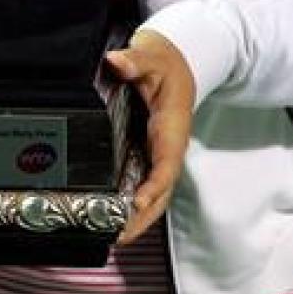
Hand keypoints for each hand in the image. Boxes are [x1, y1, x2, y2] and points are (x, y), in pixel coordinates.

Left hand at [102, 29, 195, 246]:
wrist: (178, 63)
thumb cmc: (165, 62)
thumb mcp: (151, 56)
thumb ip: (135, 60)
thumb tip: (117, 61)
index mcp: (171, 127)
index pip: (166, 163)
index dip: (154, 186)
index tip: (137, 203)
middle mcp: (168, 147)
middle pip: (161, 190)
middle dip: (143, 217)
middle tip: (119, 237)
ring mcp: (161, 154)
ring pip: (155, 193)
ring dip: (138, 217)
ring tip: (114, 237)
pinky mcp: (151, 155)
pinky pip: (145, 184)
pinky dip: (134, 205)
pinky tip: (114, 216)